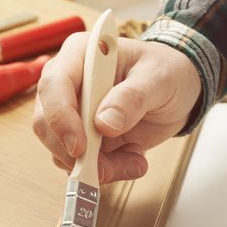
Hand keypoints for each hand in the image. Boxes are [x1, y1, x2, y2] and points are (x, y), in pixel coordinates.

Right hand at [33, 35, 201, 181]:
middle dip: (75, 153)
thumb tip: (104, 122)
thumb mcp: (159, 77)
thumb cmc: (167, 70)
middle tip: (108, 168)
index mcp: (81, 56)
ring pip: (62, 150)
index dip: (60, 117)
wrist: (179, 89)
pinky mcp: (85, 139)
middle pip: (46, 123)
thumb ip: (133, 97)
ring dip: (97, 166)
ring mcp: (75, 114)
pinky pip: (81, 163)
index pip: (54, 85)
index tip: (80, 146)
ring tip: (135, 159)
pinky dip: (108, 170)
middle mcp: (70, 85)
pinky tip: (134, 159)